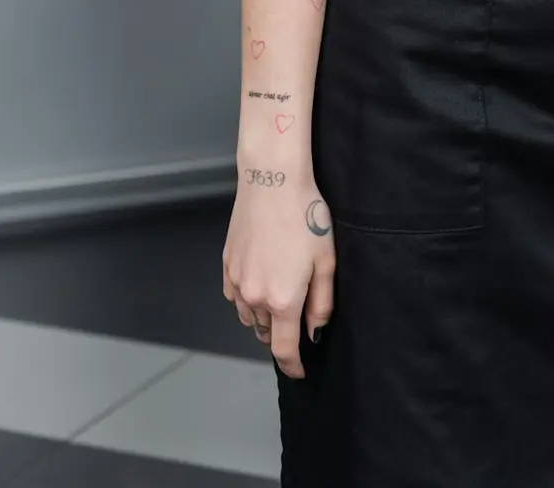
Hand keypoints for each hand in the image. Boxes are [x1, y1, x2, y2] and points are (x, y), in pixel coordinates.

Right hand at [222, 171, 335, 379]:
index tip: (300, 372)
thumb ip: (321, 303)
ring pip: (249, 318)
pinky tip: (261, 284)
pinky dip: (248, 300)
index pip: (284, 349)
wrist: (272, 181)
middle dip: (282, 335)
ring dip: (265, 319)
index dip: (293, 366)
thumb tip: (314, 332)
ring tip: (281, 300)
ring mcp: (237, 282)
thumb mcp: (326, 260)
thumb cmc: (305, 215)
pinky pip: (236, 297)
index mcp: (283, 300)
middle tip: (298, 321)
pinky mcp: (227, 266)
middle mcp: (254, 297)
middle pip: (267, 334)